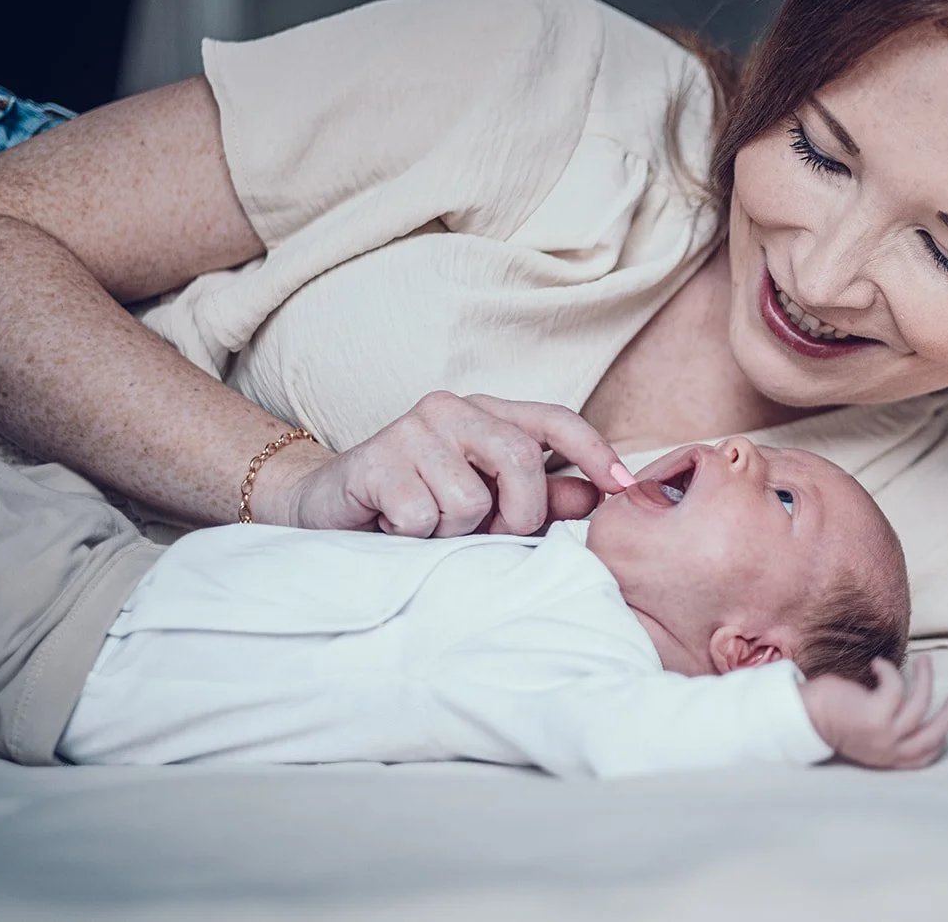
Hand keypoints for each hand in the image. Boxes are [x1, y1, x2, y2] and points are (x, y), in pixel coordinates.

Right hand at [256, 391, 630, 536]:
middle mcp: (452, 409)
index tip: (624, 487)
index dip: (593, 451)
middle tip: (485, 533)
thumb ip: (541, 496)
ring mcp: (412, 429)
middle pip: (521, 461)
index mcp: (487, 414)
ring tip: (424, 526)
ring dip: (453, 532)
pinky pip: (424, 517)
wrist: (323, 513)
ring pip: (472, 499)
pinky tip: (391, 526)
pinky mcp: (377, 459)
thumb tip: (596, 494)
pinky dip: (414, 538)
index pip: (554, 420)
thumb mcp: (487, 504)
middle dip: (518, 514)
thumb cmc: (415, 507)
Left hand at [800, 655, 947, 769]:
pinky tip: (877, 664)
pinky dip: (889, 670)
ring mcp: (882, 735)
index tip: (946, 721)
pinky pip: (896, 688)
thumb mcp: (865, 728)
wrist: (802, 715)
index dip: (940, 740)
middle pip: (933, 737)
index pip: (923, 757)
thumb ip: (888, 724)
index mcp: (885, 756)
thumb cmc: (831, 715)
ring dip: (926, 679)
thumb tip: (908, 700)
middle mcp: (887, 750)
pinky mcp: (874, 716)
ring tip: (925, 660)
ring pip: (920, 707)